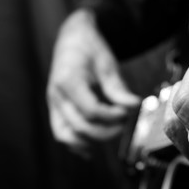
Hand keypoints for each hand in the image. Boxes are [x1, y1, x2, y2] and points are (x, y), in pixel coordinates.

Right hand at [47, 10, 139, 155]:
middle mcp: (56, 95)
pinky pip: (62, 134)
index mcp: (68, 81)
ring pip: (65, 135)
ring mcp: (53, 104)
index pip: (90, 110)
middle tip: (124, 124)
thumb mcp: (106, 63)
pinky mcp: (55, 110)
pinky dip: (76, 144)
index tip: (127, 112)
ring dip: (89, 141)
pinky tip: (92, 150)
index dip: (111, 116)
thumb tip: (134, 105)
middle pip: (80, 126)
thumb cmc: (89, 48)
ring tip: (110, 134)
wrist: (71, 38)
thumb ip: (118, 87)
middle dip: (105, 131)